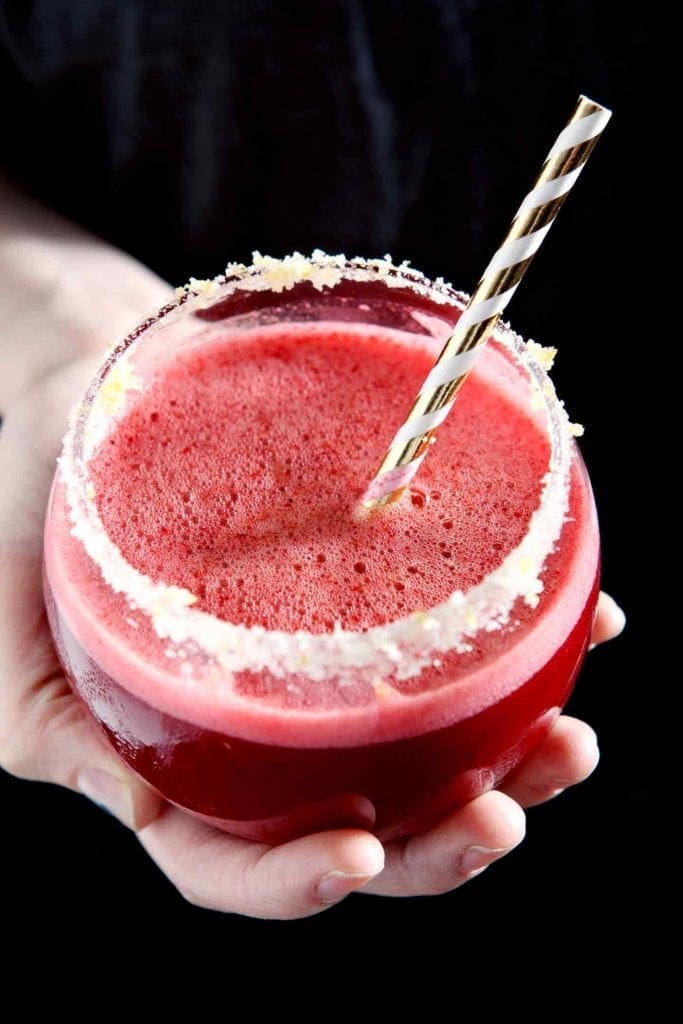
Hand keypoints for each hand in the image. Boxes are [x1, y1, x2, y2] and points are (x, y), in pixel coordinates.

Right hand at [0, 353, 624, 916]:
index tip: (358, 852)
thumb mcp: (9, 636)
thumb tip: (143, 808)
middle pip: (362, 816)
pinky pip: (452, 623)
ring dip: (507, 756)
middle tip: (508, 813)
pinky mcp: (359, 581)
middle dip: (443, 840)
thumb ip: (57, 735)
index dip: (293, 881)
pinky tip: (587, 624)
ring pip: (427, 740)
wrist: (79, 387)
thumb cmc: (22, 509)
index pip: (234, 859)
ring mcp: (319, 656)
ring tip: (568, 743)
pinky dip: (526, 635)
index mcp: (176, 756)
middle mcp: (262, 723)